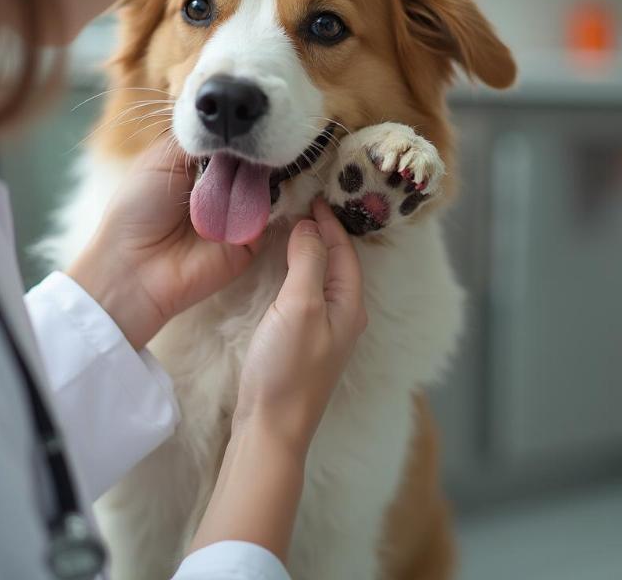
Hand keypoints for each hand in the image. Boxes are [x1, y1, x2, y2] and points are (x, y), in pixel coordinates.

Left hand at [68, 140, 261, 349]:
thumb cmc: (137, 210)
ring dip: (265, 169)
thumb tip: (227, 121)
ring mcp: (238, 214)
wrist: (135, 266)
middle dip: (255, 147)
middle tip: (260, 131)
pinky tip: (269, 182)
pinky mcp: (251, 240)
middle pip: (250, 161)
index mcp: (197, 169)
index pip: (227, 143)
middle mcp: (221, 189)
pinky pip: (271, 215)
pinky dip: (273, 198)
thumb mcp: (161, 160)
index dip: (236, 130)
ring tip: (264, 154)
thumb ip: (195, 139)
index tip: (246, 111)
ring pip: (266, 184)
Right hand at [233, 197, 367, 451]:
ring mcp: (324, 331)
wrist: (271, 426)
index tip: (313, 196)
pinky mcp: (304, 341)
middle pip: (339, 263)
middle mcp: (344, 316)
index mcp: (350, 306)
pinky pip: (308, 293)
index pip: (345, 251)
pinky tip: (283, 266)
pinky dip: (298, 271)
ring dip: (311, 251)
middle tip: (302, 203)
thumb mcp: (300, 306)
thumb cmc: (288, 367)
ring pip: (323, 278)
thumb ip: (308, 262)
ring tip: (293, 226)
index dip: (331, 222)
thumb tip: (310, 226)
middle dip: (324, 232)